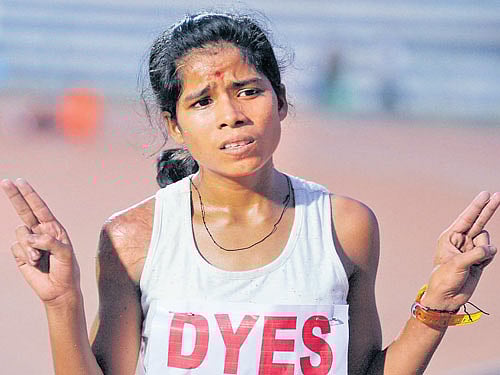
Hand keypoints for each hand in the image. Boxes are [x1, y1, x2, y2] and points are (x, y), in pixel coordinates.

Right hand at [1, 178, 80, 305]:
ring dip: (29, 247)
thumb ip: (51, 242)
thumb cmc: (66, 270)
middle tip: (6, 181)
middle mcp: (40, 232)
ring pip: (20, 233)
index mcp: (54, 228)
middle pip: (24, 211)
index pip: (39, 208)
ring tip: (39, 259)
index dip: (29, 195)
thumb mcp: (65, 253)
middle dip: (15, 196)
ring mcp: (29, 243)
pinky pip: (16, 247)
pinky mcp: (21, 254)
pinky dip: (25, 255)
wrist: (58, 290)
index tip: (20, 181)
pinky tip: (34, 263)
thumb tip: (31, 237)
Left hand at [421, 191, 498, 310]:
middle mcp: (460, 241)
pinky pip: (490, 253)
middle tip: (498, 195)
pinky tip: (479, 266)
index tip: (486, 194)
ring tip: (473, 262)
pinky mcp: (479, 259)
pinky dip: (488, 258)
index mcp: (449, 237)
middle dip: (488, 209)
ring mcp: (470, 249)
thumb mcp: (457, 264)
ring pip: (486, 241)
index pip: (466, 218)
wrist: (447, 298)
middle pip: (479, 221)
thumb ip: (475, 254)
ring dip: (484, 250)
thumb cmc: (444, 278)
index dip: (477, 206)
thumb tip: (491, 249)